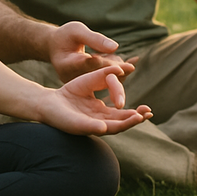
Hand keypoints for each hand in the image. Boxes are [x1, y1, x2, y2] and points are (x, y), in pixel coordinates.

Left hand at [36, 66, 151, 135]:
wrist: (48, 101)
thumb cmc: (70, 93)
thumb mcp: (91, 80)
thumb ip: (105, 75)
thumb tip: (124, 68)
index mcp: (103, 113)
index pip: (122, 114)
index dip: (135, 112)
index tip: (147, 108)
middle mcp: (98, 121)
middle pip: (121, 123)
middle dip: (135, 119)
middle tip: (147, 114)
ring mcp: (89, 124)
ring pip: (110, 127)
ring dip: (123, 124)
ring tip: (137, 118)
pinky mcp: (77, 125)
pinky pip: (89, 126)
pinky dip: (97, 126)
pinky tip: (105, 124)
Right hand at [48, 21, 134, 82]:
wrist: (55, 47)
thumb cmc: (65, 36)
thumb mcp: (77, 30)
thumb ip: (94, 39)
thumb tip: (115, 47)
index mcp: (67, 64)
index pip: (90, 65)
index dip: (108, 66)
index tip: (125, 66)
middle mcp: (72, 78)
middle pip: (98, 77)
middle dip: (116, 72)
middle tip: (131, 67)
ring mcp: (77, 84)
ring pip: (102, 80)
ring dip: (117, 72)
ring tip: (130, 64)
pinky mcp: (84, 86)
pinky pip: (103, 80)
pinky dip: (115, 71)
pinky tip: (128, 64)